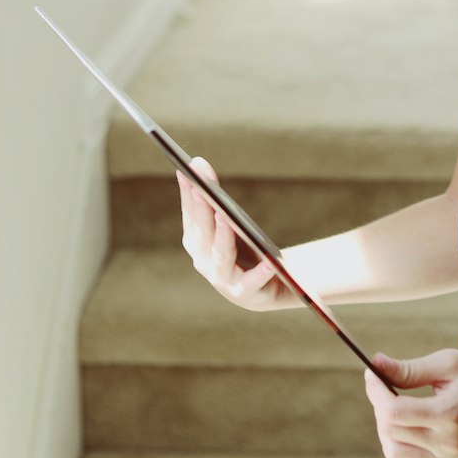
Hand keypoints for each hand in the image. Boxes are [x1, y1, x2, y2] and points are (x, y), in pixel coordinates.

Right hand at [177, 158, 289, 311]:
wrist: (265, 286)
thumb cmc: (243, 248)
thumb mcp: (228, 222)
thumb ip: (214, 199)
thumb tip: (198, 163)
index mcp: (196, 242)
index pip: (191, 214)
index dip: (188, 191)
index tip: (187, 168)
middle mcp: (203, 261)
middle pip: (203, 233)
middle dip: (202, 209)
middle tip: (202, 188)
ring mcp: (221, 279)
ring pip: (221, 257)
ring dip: (222, 237)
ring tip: (226, 218)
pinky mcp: (244, 293)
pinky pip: (251, 282)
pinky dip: (260, 272)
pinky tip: (270, 261)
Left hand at [363, 350, 457, 457]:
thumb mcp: (449, 363)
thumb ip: (410, 369)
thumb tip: (375, 365)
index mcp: (448, 414)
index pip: (394, 411)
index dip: (375, 391)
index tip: (372, 373)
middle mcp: (447, 443)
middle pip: (390, 433)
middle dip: (379, 407)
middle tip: (385, 387)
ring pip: (395, 455)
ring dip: (385, 431)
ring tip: (395, 409)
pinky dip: (397, 450)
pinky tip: (405, 429)